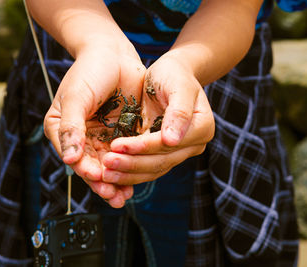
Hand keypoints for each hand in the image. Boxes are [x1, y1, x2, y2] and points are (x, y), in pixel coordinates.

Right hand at [44, 42, 145, 206]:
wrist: (113, 53)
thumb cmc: (89, 71)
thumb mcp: (76, 97)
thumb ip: (71, 127)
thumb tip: (68, 159)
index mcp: (62, 129)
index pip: (73, 155)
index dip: (85, 168)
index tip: (97, 177)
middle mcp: (81, 137)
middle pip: (91, 165)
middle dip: (102, 182)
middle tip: (114, 196)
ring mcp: (101, 136)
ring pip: (109, 164)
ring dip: (117, 181)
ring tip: (125, 197)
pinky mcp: (121, 134)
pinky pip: (125, 155)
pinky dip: (130, 167)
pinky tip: (136, 181)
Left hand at [102, 53, 214, 184]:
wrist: (169, 75)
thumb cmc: (174, 74)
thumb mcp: (178, 85)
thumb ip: (179, 111)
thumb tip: (172, 140)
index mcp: (202, 128)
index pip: (168, 143)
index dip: (142, 146)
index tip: (116, 144)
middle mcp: (193, 145)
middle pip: (161, 161)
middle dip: (131, 163)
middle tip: (106, 164)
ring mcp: (179, 152)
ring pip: (153, 170)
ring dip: (128, 174)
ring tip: (104, 174)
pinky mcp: (163, 154)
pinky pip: (146, 169)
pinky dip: (128, 173)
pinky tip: (110, 173)